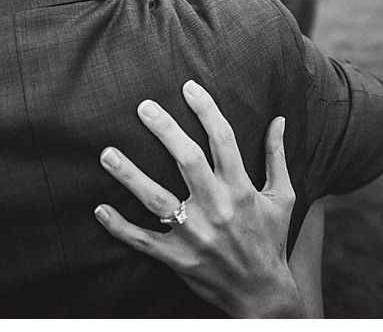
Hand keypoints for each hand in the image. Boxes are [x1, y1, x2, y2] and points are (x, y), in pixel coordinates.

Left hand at [94, 80, 303, 317]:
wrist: (263, 295)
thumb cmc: (271, 240)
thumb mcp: (283, 197)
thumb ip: (277, 156)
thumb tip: (279, 119)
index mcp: (241, 189)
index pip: (223, 139)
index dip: (206, 109)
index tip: (189, 86)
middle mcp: (217, 208)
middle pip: (188, 160)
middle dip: (164, 130)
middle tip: (143, 107)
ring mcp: (195, 235)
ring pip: (157, 200)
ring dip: (130, 176)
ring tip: (107, 153)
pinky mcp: (178, 258)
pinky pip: (143, 241)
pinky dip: (120, 227)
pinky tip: (100, 210)